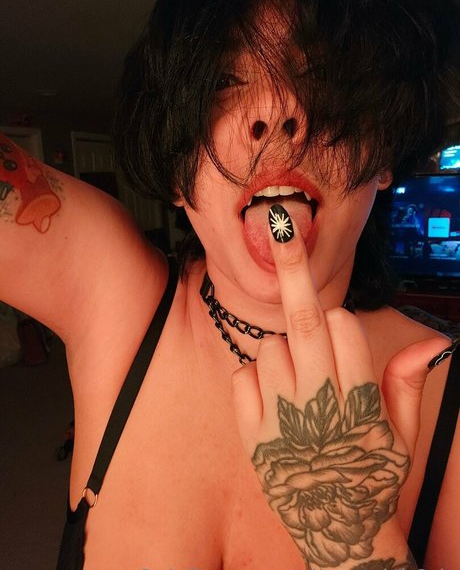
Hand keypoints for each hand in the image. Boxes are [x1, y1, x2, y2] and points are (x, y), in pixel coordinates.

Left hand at [232, 205, 446, 569]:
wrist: (336, 531)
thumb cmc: (372, 476)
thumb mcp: (404, 435)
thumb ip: (409, 383)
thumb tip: (433, 341)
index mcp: (360, 400)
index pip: (343, 327)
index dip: (339, 321)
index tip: (336, 328)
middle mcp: (318, 404)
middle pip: (304, 320)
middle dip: (295, 267)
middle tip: (281, 221)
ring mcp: (280, 419)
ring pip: (270, 346)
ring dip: (283, 351)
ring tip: (298, 385)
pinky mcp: (251, 434)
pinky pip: (242, 376)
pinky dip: (255, 377)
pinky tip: (273, 397)